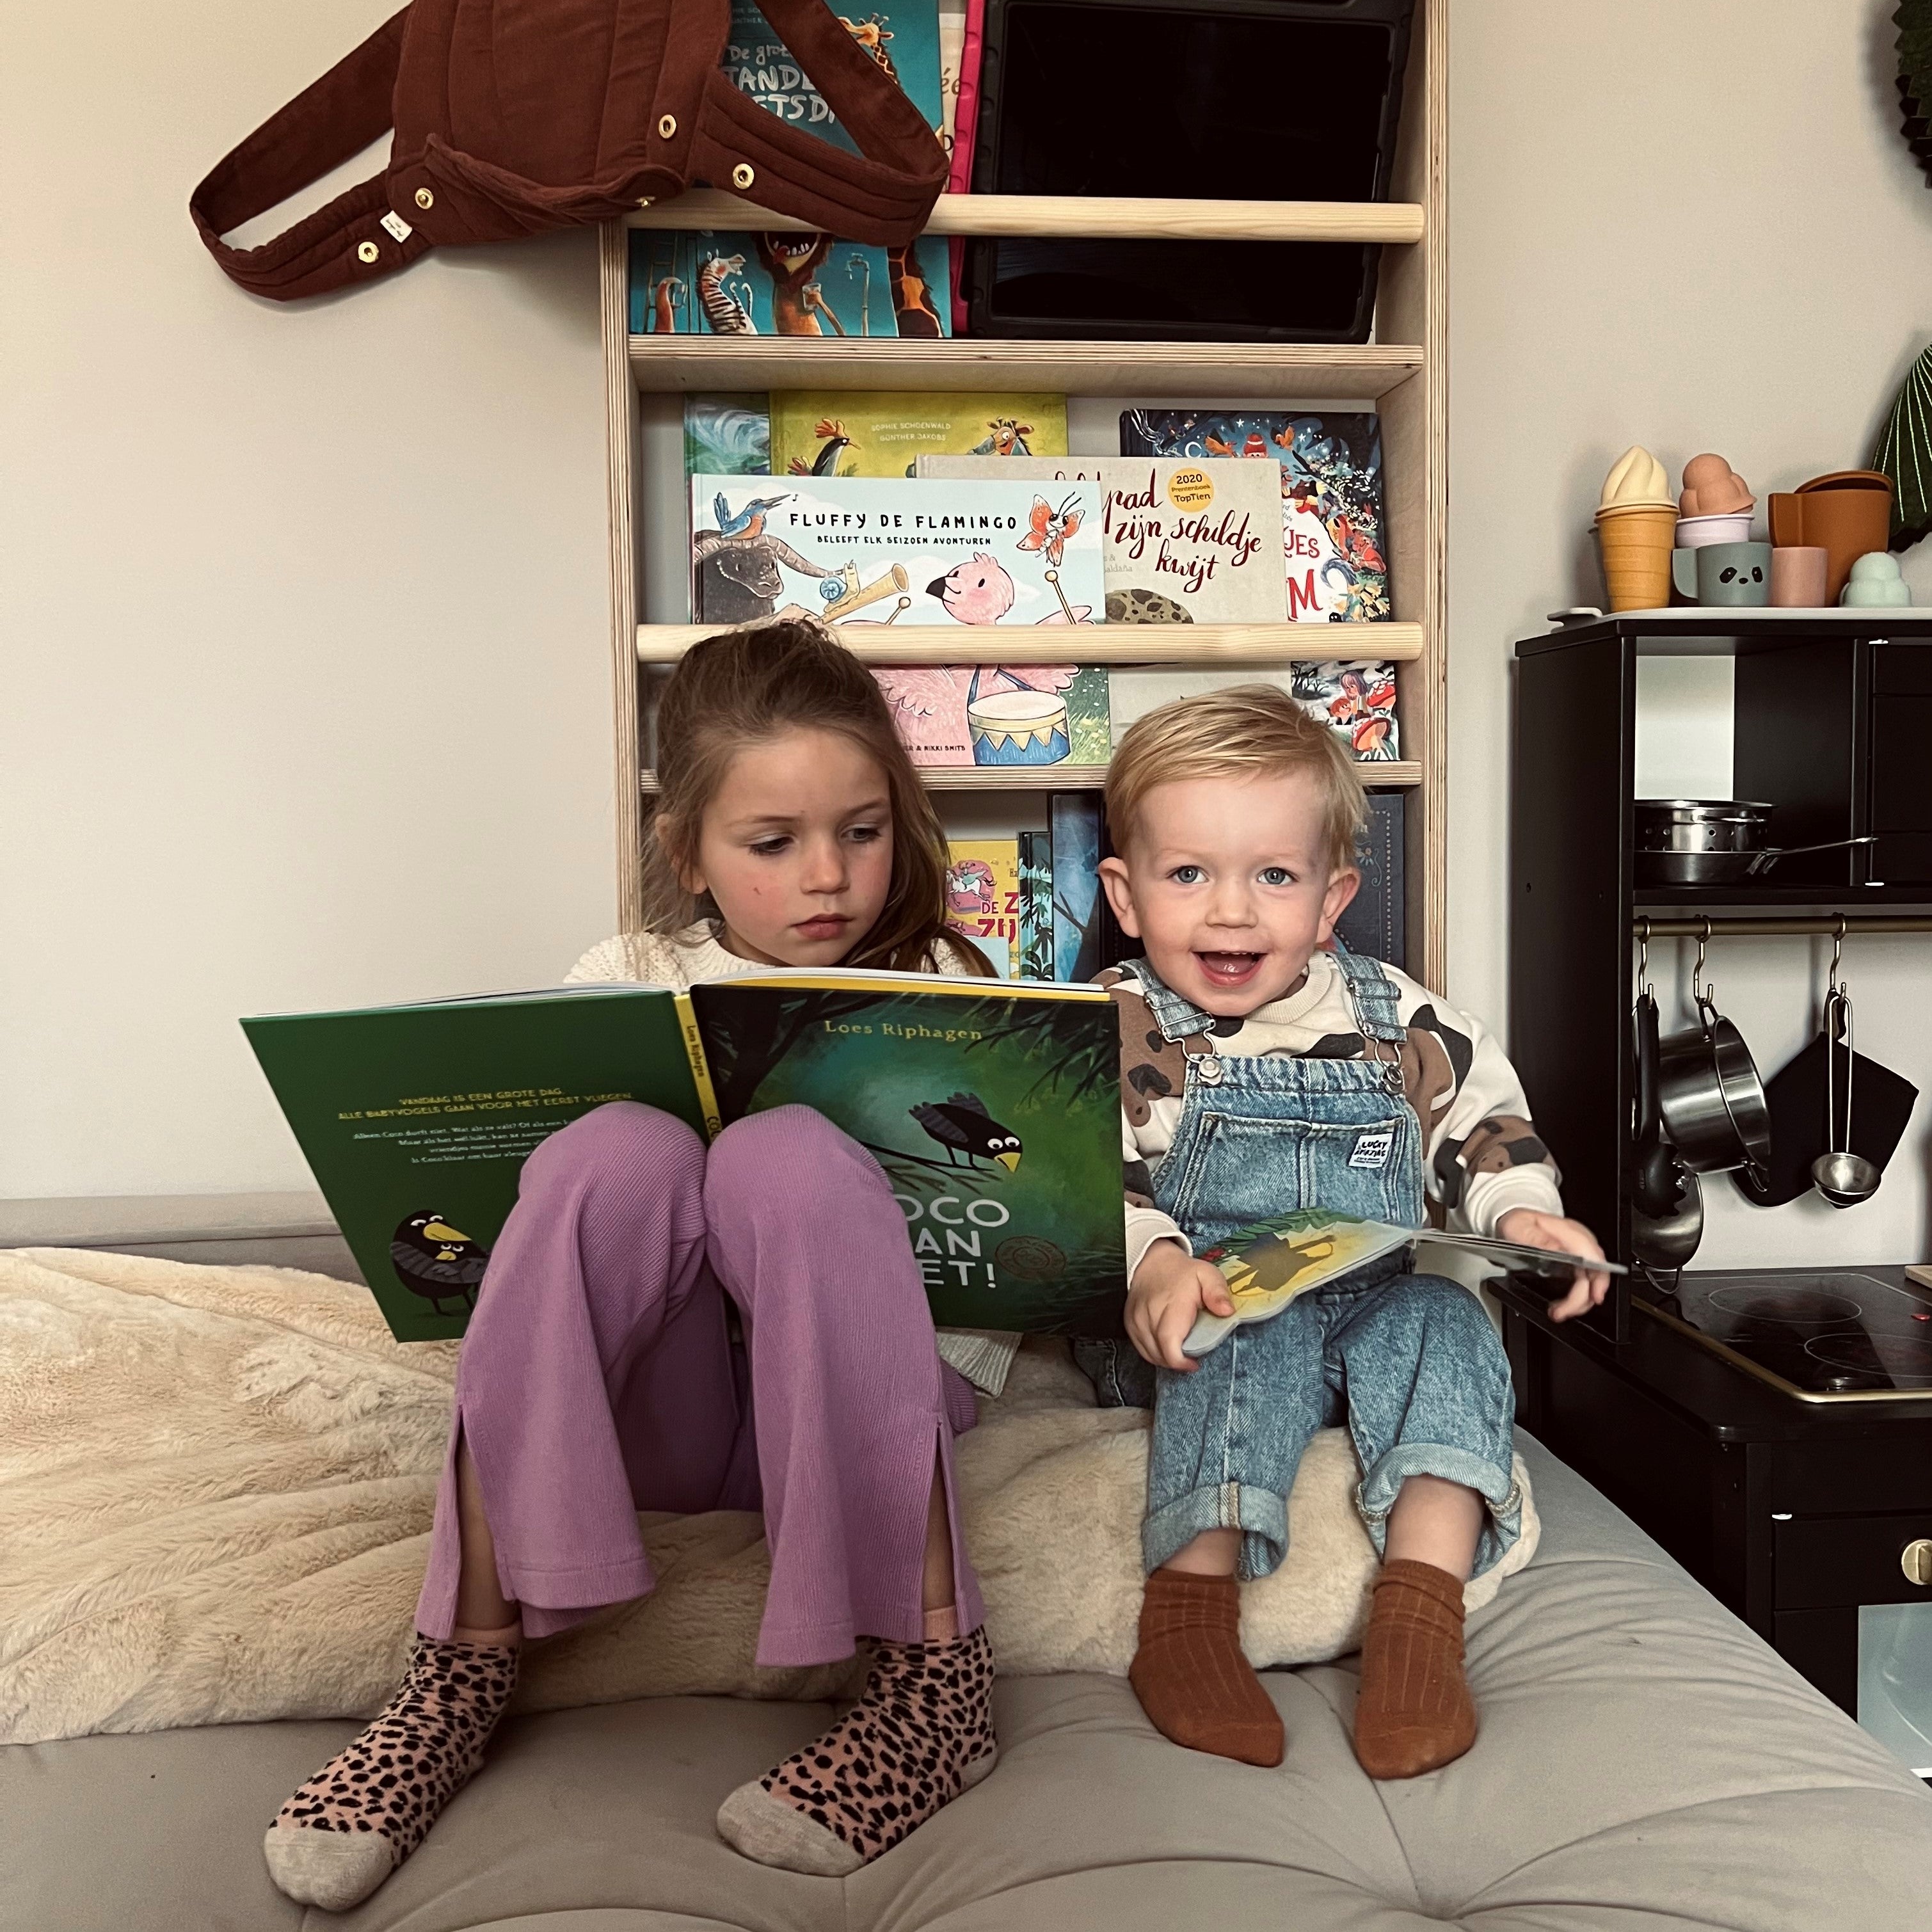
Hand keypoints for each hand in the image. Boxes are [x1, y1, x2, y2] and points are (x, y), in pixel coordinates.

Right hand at [1126, 1241, 1235, 1371]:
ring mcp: (1136, 1320)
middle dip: (1178, 1361)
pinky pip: (1141, 1349)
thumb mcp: (1208, 1275)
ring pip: (1150, 1355)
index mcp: (1172, 1305)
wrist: (1152, 1261)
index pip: (1169, 1343)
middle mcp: (1149, 1315)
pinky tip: (1167, 1347)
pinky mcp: (1129, 1324)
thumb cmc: (1183, 1272)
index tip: (1194, 1363)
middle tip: (1192, 1355)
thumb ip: (1218, 1293)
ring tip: (1181, 1351)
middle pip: (1161, 1354)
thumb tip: (1227, 1311)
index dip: (1180, 1361)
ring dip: (1167, 1359)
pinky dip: (1155, 1353)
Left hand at [1497, 1208, 1610, 1322]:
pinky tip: (1561, 1304)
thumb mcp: (1522, 1228)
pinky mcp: (1575, 1263)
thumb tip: (1557, 1249)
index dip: (1598, 1279)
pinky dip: (1575, 1297)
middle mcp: (1580, 1244)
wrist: (1515, 1221)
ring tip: (1558, 1312)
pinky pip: (1583, 1283)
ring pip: (1591, 1283)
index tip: (1594, 1297)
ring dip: (1578, 1302)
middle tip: (1561, 1311)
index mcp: (1571, 1233)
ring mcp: (1579, 1254)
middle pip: (1596, 1275)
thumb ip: (1539, 1239)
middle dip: (1583, 1299)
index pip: (1595, 1257)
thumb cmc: (1520, 1223)